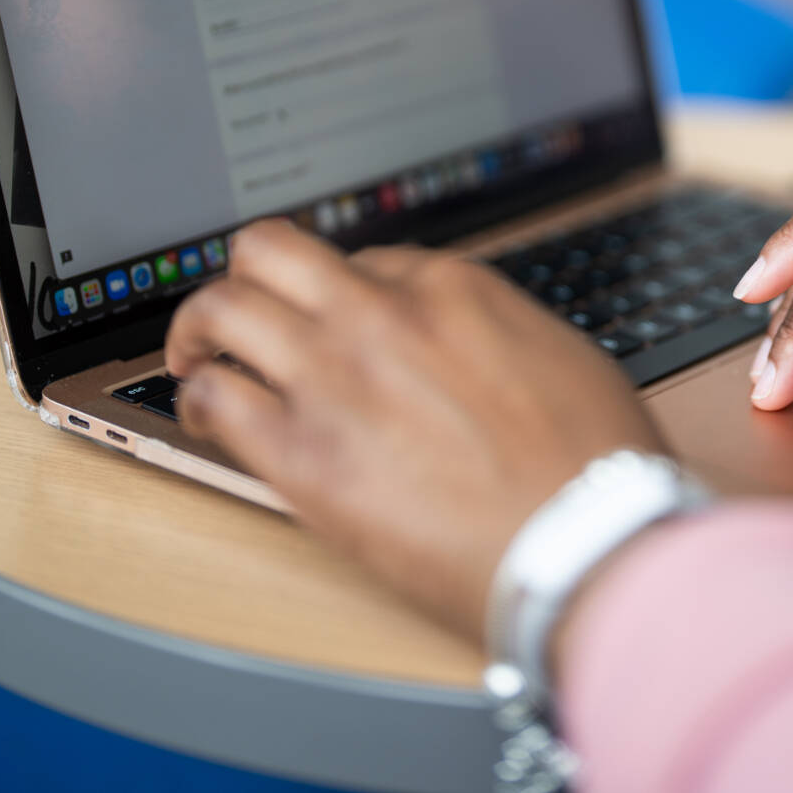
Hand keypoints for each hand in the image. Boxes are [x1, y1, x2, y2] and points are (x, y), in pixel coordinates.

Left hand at [163, 220, 663, 642]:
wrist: (583, 540)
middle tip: (239, 311)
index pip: (362, 260)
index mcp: (451, 286)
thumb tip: (468, 341)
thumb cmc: (594, 464)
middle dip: (246, 276)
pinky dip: (198, 402)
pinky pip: (213, 398)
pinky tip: (209, 420)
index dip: (341, 293)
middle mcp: (380, 314)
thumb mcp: (559, 354)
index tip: (334, 322)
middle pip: (270, 251)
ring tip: (200, 359)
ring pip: (221, 308)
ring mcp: (333, 376)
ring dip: (201, 331)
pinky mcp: (300, 452)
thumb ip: (495, 330)